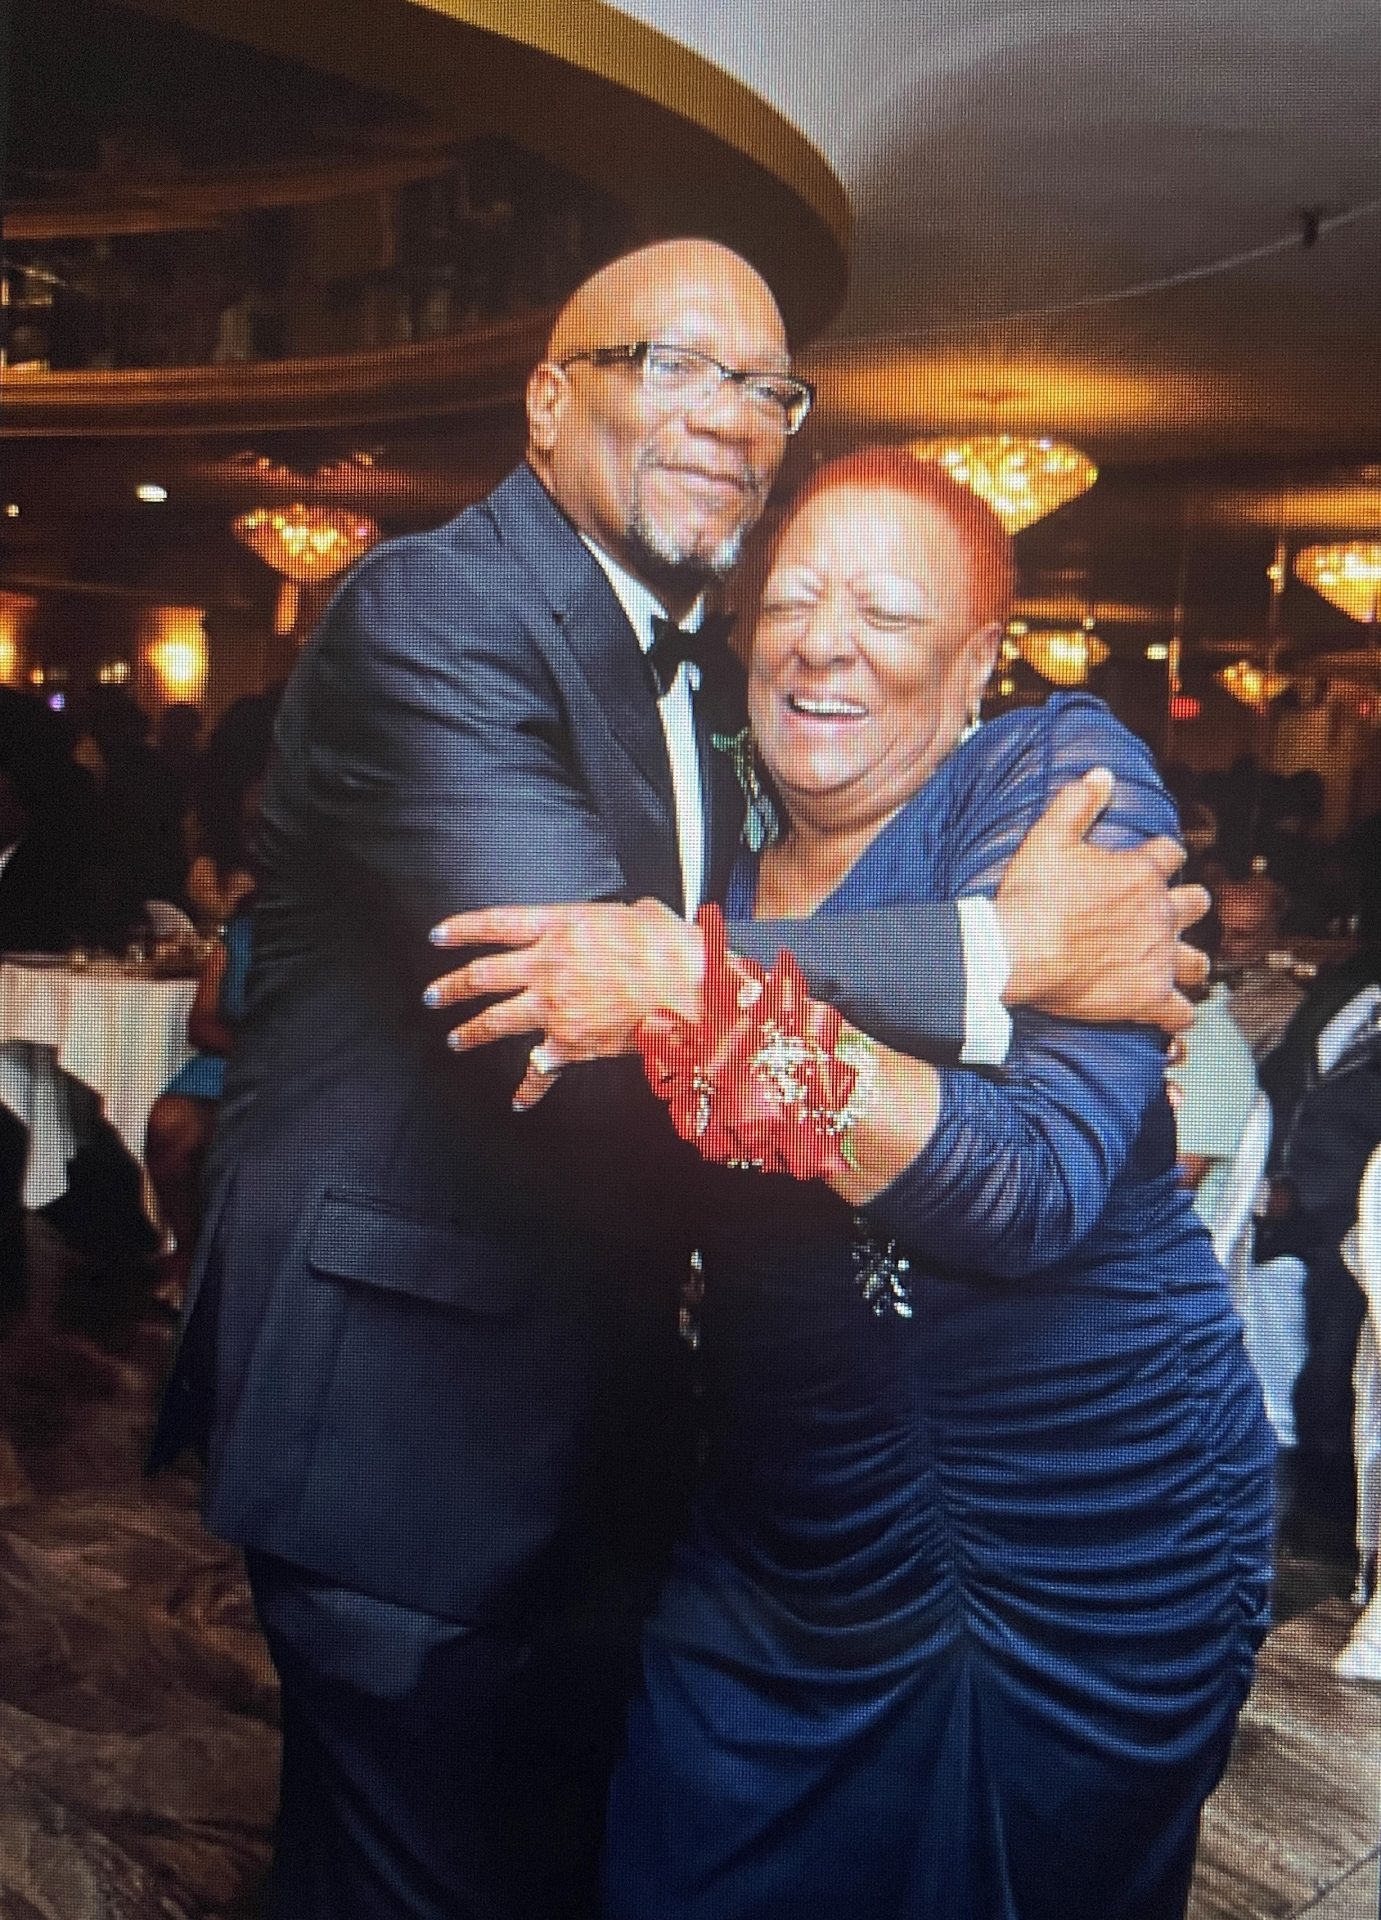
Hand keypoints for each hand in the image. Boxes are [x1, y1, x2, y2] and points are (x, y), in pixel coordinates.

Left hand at [426, 899, 704, 1106]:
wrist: (690, 990)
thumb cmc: (672, 949)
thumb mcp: (641, 913)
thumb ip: (618, 917)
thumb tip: (628, 916)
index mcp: (562, 926)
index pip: (496, 924)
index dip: (461, 929)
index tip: (438, 937)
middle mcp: (547, 965)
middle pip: (482, 975)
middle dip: (451, 987)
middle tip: (433, 996)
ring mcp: (554, 1006)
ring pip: (495, 1020)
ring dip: (470, 1031)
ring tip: (455, 1038)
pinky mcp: (569, 1043)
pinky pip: (539, 1069)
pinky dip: (528, 1088)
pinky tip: (519, 1100)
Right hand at [996, 768, 1209, 1034]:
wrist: (1016, 951)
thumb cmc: (1031, 895)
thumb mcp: (1049, 837)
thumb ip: (1078, 802)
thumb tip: (1103, 772)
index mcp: (1141, 873)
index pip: (1170, 854)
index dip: (1161, 858)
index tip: (1151, 864)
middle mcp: (1160, 913)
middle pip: (1197, 904)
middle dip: (1186, 907)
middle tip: (1165, 916)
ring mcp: (1158, 957)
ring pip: (1197, 962)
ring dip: (1189, 962)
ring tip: (1176, 966)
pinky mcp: (1148, 997)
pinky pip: (1179, 1012)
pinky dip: (1177, 1015)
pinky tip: (1169, 1016)